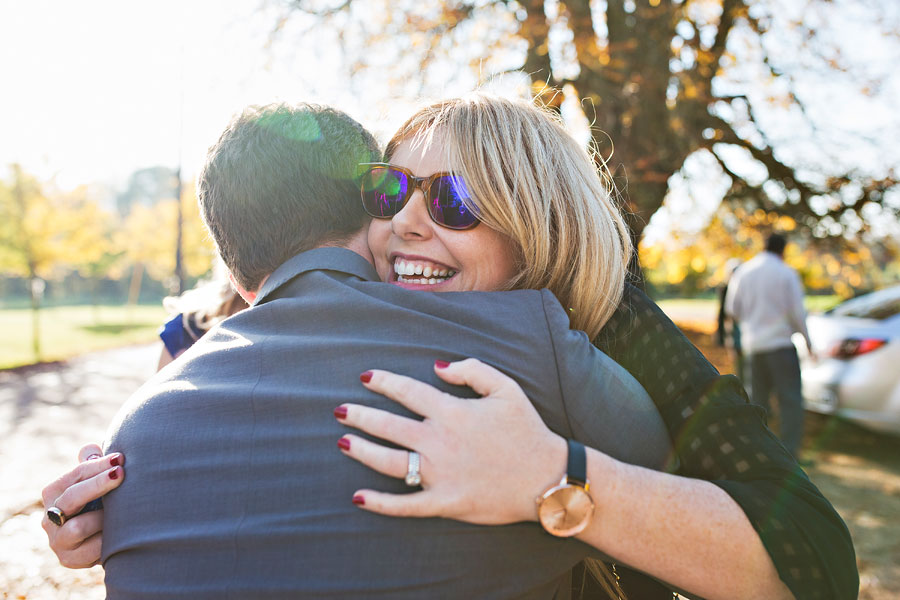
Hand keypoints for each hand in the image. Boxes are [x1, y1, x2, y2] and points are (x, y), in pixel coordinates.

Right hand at [41, 444, 124, 567]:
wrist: (104, 539)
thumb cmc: (101, 501)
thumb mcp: (96, 481)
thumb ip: (92, 464)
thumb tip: (91, 449)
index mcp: (54, 493)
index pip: (74, 475)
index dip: (97, 465)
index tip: (120, 458)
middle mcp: (49, 517)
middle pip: (71, 498)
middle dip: (98, 484)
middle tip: (121, 473)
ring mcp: (58, 540)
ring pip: (77, 527)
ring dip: (102, 517)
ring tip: (124, 510)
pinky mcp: (69, 559)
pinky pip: (90, 550)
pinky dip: (107, 539)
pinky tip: (123, 531)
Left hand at [335, 358, 565, 524]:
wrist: (547, 477)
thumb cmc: (527, 430)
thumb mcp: (506, 388)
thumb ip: (471, 369)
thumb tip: (437, 366)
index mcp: (452, 412)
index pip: (407, 392)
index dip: (383, 382)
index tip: (366, 378)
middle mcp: (439, 441)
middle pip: (389, 425)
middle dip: (360, 416)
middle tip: (339, 411)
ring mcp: (440, 474)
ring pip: (390, 462)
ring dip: (363, 451)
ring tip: (343, 442)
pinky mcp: (445, 502)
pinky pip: (406, 505)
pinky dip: (380, 503)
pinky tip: (358, 497)